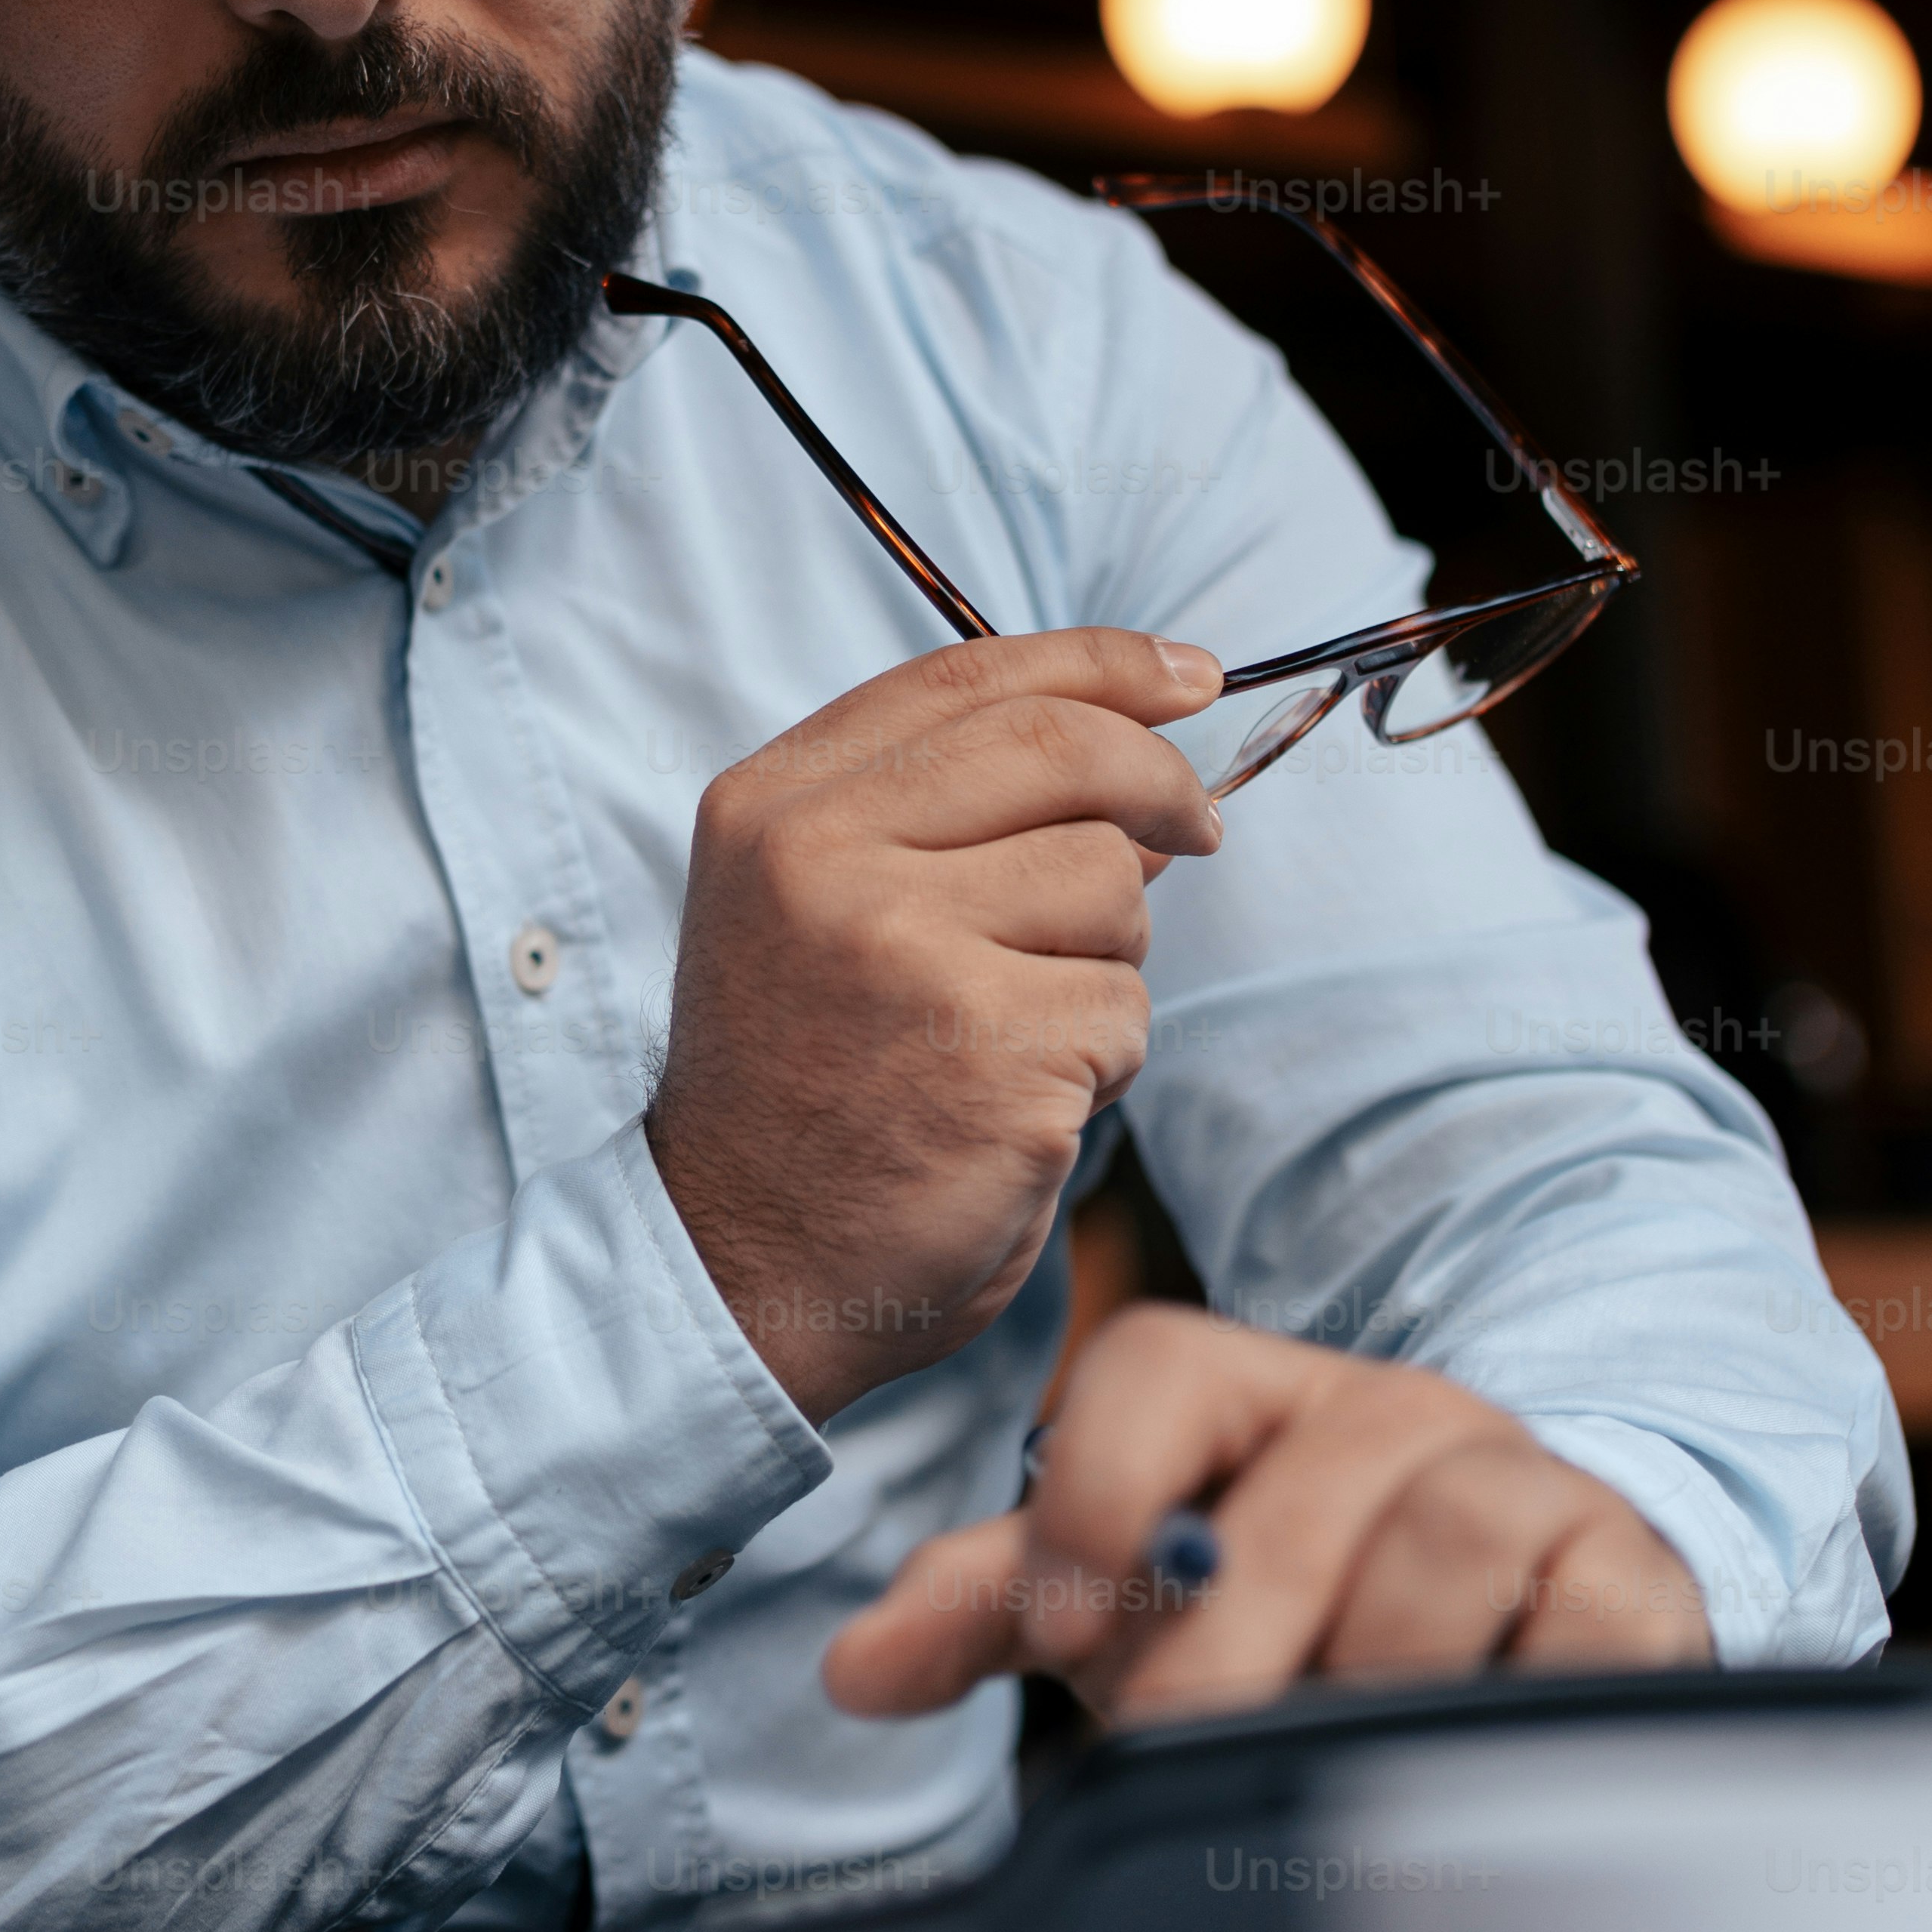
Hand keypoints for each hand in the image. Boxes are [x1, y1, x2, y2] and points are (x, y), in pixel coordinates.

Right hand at [648, 629, 1223, 1427]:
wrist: (738, 1268)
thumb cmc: (801, 1084)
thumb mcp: (811, 906)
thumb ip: (937, 811)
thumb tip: (1136, 758)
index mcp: (773, 807)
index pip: (965, 675)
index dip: (1101, 663)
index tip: (1190, 676)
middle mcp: (821, 860)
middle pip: (1061, 750)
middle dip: (1159, 786)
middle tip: (1194, 832)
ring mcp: (904, 953)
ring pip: (1110, 886)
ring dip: (1107, 960)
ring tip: (1020, 1028)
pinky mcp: (989, 1054)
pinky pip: (1124, 1010)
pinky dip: (1103, 1060)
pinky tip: (1021, 1100)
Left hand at [823, 1299, 1713, 1720]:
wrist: (1521, 1614)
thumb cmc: (1294, 1602)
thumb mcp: (1130, 1593)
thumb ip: (995, 1606)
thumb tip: (855, 1667)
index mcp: (1246, 1391)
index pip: (1154, 1373)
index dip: (1095, 1496)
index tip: (1062, 1634)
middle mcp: (1386, 1410)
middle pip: (1297, 1497)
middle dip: (1226, 1651)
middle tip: (1190, 1749)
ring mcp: (1518, 1478)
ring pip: (1443, 1548)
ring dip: (1371, 1679)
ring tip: (1332, 1764)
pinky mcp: (1628, 1572)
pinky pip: (1583, 1626)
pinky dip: (1519, 1698)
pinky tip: (1470, 1752)